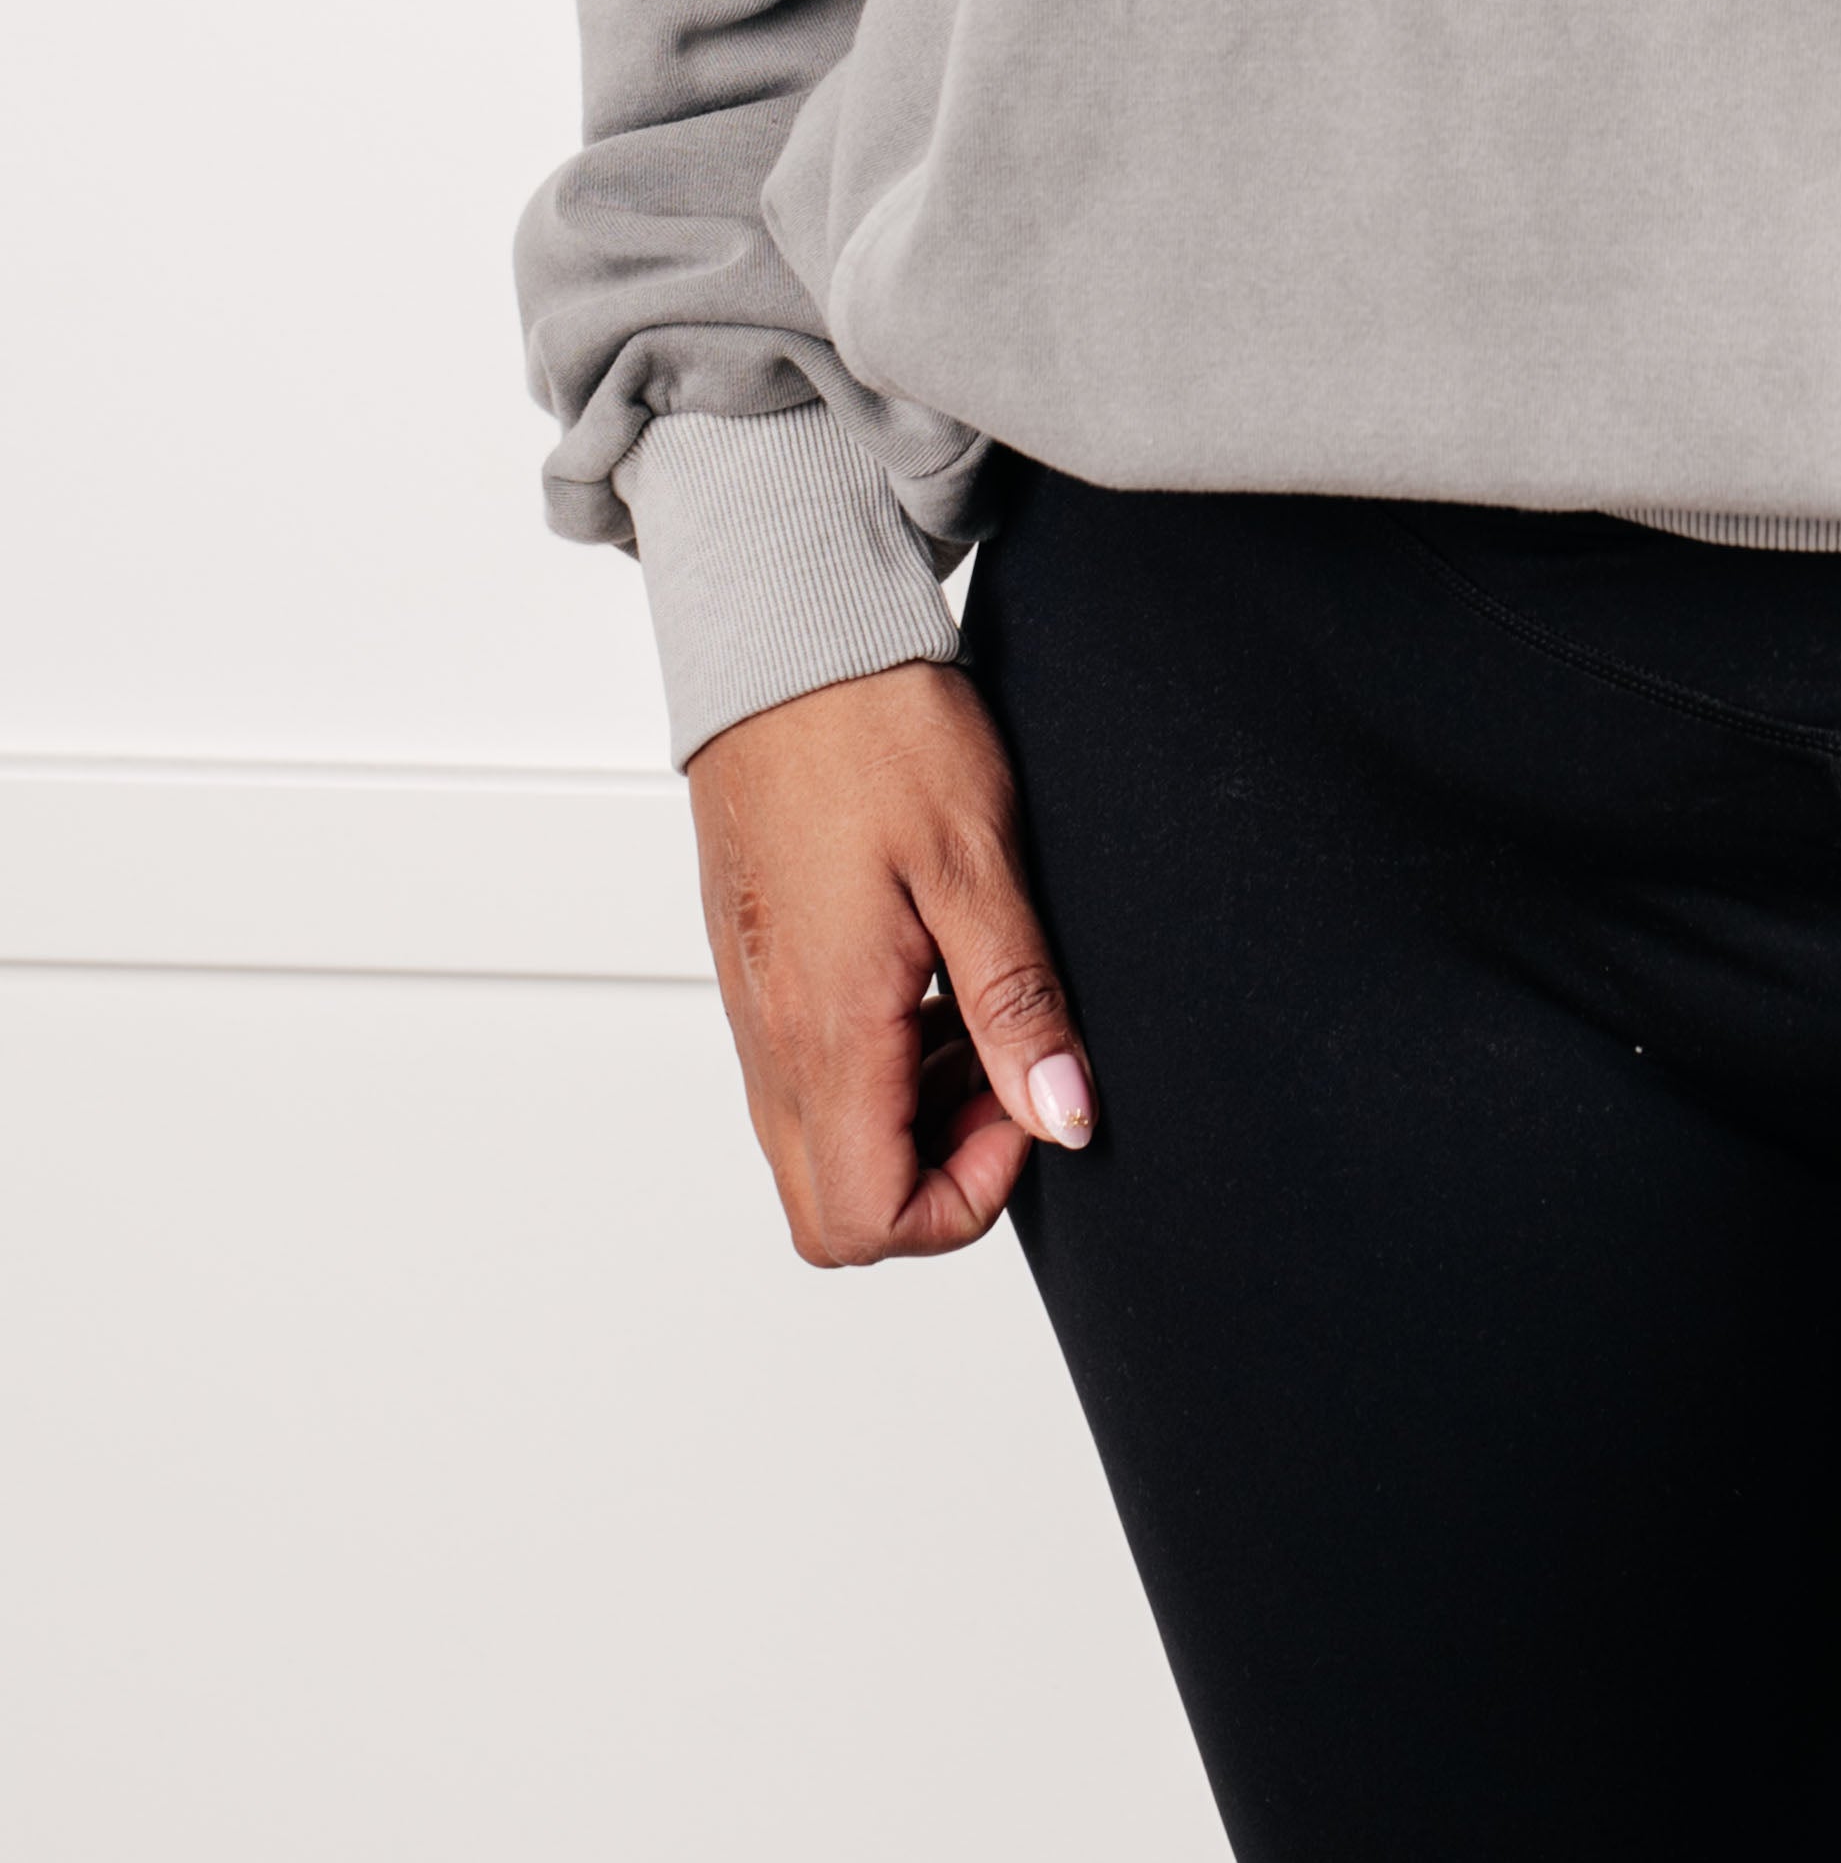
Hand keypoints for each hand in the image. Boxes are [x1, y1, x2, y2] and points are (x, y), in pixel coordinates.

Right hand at [684, 659, 1095, 1265]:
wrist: (788, 641)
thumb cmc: (877, 730)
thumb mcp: (978, 862)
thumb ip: (1019, 1006)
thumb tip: (1065, 1118)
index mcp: (825, 1027)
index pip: (869, 1220)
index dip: (968, 1196)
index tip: (1026, 1096)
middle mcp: (770, 1038)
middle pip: (832, 1211)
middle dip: (936, 1177)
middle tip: (1006, 1071)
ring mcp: (753, 1007)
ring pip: (817, 1146)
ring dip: (910, 1119)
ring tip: (981, 1013)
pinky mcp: (754, 968)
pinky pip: (802, 1077)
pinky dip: (876, 1067)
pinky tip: (934, 978)